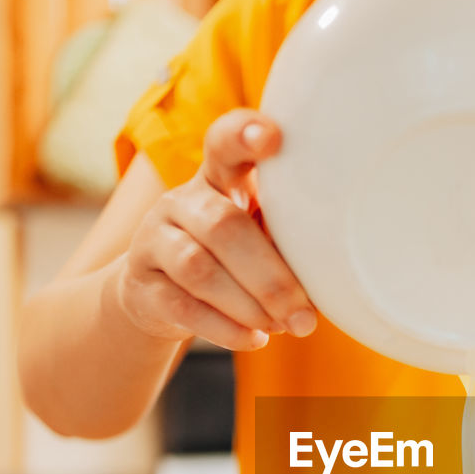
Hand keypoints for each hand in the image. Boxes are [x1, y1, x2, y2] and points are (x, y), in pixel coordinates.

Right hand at [114, 109, 315, 350]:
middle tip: (305, 317)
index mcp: (219, 179)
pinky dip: (224, 328)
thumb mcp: (257, 236)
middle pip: (223, 226)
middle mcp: (181, 202)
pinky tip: (254, 339)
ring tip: (281, 328)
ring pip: (199, 269)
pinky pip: (182, 306)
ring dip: (248, 305)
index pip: (224, 143)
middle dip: (271, 278)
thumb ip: (285, 240)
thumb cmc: (231, 259)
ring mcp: (153, 241)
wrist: (157, 296)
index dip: (245, 134)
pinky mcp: (140, 285)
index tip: (274, 136)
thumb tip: (334, 277)